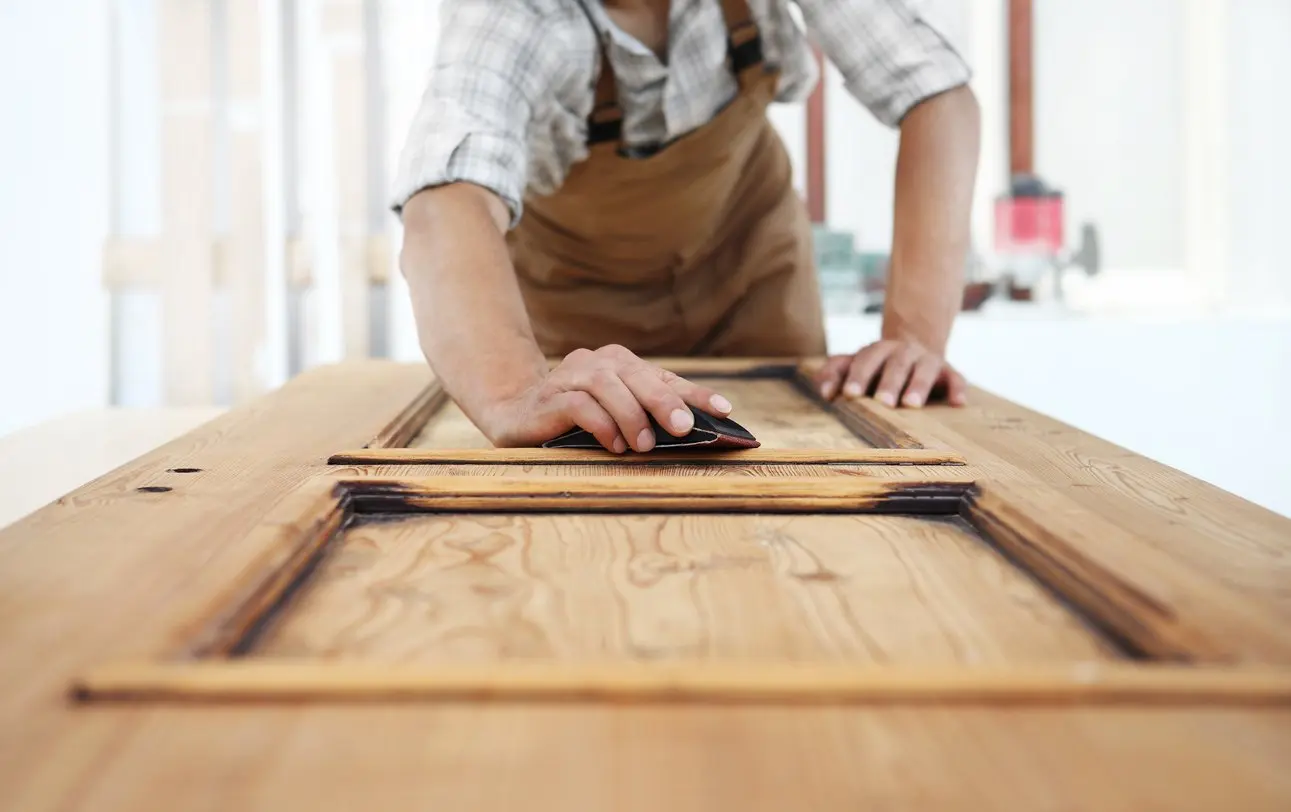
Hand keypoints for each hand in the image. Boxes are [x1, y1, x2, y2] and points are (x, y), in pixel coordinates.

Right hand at [481, 345, 733, 450]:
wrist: (514, 416)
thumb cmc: (575, 420)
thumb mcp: (615, 417)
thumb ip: (647, 418)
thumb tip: (694, 434)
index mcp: (620, 365)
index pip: (664, 376)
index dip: (695, 392)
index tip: (726, 411)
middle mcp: (597, 363)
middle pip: (637, 375)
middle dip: (664, 401)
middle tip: (683, 428)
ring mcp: (570, 377)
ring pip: (607, 385)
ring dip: (630, 415)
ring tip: (644, 445)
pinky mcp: (548, 398)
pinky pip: (578, 404)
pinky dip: (600, 424)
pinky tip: (613, 445)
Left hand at [814, 339, 966, 407]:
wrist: (913, 346)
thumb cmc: (876, 365)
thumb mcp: (853, 364)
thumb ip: (834, 373)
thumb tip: (824, 393)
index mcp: (877, 351)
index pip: (865, 360)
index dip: (858, 376)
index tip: (850, 394)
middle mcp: (902, 352)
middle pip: (895, 365)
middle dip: (889, 383)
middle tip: (882, 402)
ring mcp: (926, 360)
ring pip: (924, 370)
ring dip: (918, 386)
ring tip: (911, 405)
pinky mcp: (948, 371)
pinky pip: (955, 378)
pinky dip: (957, 389)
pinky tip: (957, 403)